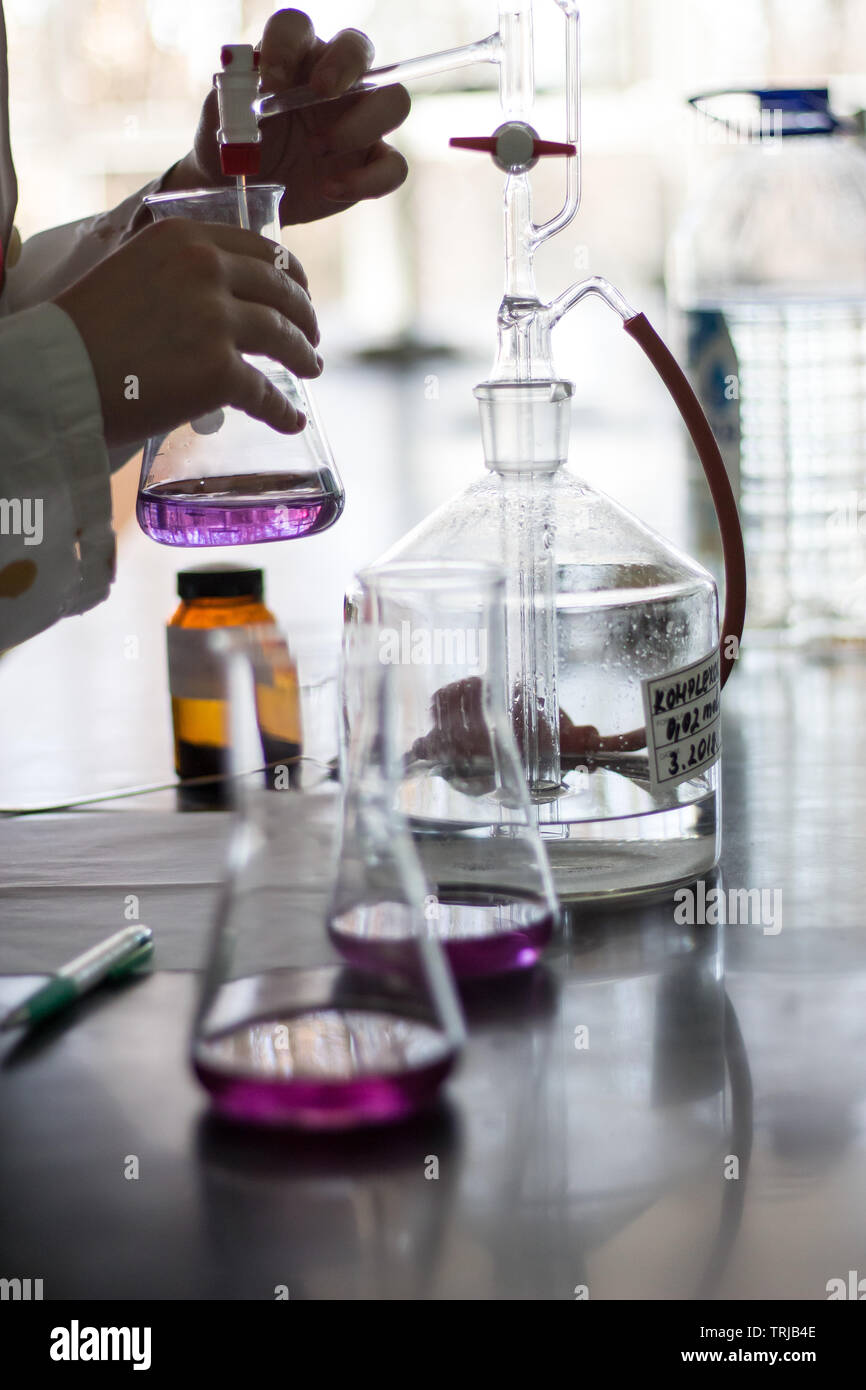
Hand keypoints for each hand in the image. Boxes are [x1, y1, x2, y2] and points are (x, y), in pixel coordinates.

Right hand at [55, 219, 321, 447]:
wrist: (60, 374)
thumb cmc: (85, 330)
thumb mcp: (132, 269)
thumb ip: (178, 271)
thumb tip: (216, 294)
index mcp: (186, 238)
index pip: (260, 249)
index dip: (288, 274)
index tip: (298, 290)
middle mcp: (208, 270)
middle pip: (281, 291)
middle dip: (304, 315)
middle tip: (311, 336)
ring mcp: (217, 321)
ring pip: (283, 337)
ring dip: (303, 356)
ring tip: (311, 369)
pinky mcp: (219, 372)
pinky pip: (266, 393)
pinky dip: (283, 410)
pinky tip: (291, 419)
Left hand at [169, 9, 409, 224]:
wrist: (240, 189)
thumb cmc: (233, 142)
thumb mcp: (223, 119)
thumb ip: (234, 98)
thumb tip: (250, 84)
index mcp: (293, 56)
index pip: (297, 28)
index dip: (286, 47)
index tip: (269, 85)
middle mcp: (334, 79)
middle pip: (360, 49)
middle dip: (345, 66)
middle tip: (321, 93)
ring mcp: (359, 119)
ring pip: (395, 102)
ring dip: (361, 126)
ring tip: (318, 149)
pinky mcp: (370, 161)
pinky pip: (394, 166)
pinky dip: (368, 181)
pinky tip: (329, 189)